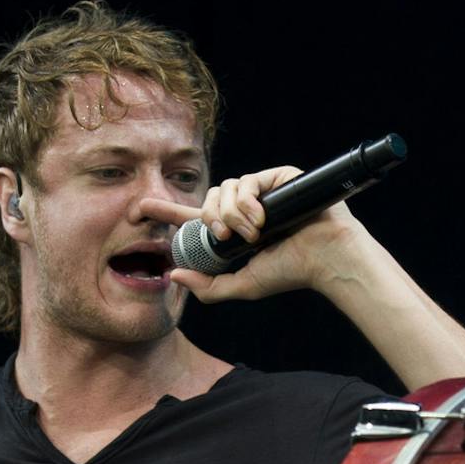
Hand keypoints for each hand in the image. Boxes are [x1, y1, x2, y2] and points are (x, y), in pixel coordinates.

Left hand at [135, 166, 360, 304]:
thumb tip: (174, 275)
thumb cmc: (289, 273)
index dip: (167, 212)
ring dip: (231, 214)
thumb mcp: (241, 286)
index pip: (194, 217)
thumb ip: (208, 286)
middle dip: (210, 219)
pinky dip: (246, 203)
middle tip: (224, 238)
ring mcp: (260, 191)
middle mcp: (244, 208)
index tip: (140, 209)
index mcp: (233, 230)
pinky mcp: (275, 177)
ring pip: (224, 189)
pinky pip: (244, 181)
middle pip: (207, 200)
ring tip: (252, 234)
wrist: (324, 258)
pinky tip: (260, 219)